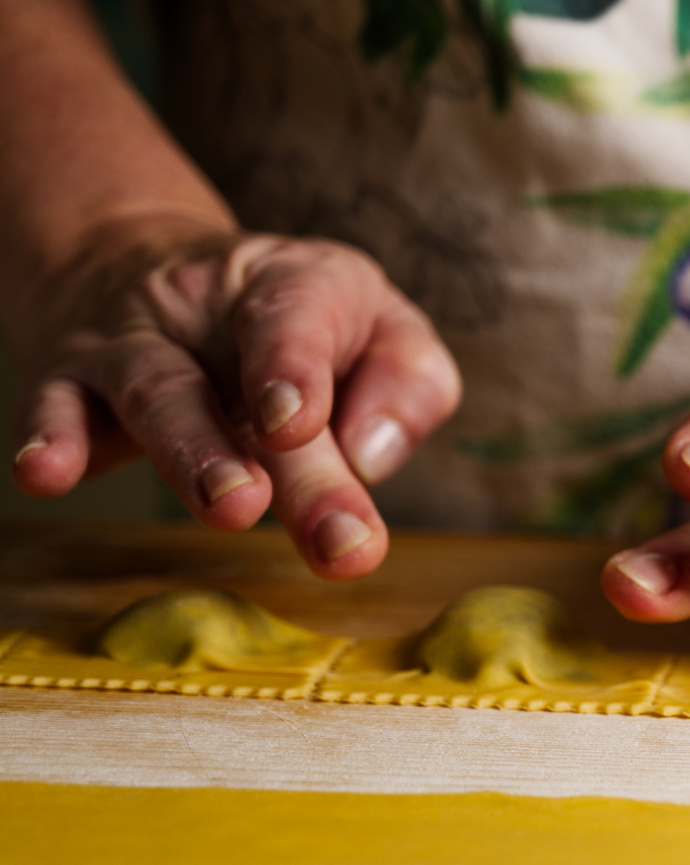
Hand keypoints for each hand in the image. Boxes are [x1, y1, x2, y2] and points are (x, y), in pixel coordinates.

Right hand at [9, 216, 459, 578]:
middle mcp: (212, 308)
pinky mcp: (72, 382)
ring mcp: (136, 344)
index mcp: (298, 286)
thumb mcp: (379, 326)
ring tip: (232, 508)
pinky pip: (54, 405)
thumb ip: (408, 384)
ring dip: (195, 456)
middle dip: (301, 473)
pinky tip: (45, 474)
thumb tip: (374, 456)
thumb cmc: (300, 324)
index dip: (300, 366)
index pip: (300, 313)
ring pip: (159, 393)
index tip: (304, 424)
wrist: (149, 262)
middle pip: (246, 384)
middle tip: (339, 540)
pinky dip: (49, 439)